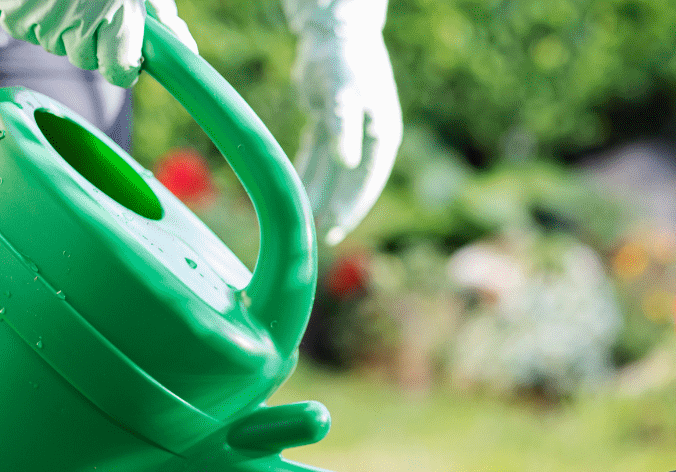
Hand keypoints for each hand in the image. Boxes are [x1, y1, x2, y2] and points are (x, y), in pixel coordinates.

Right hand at [0, 0, 197, 87]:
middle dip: (89, 37)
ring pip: (52, 44)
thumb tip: (188, 48)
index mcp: (118, 16)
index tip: (122, 51)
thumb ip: (164, 18)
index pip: (119, 73)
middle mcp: (80, 23)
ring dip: (58, 24)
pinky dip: (29, 13)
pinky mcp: (13, 12)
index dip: (122, 63)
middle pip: (83, 59)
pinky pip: (21, 28)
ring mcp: (43, 19)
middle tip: (90, 4)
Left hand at [285, 0, 401, 244]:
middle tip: (318, 237)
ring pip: (331, 172)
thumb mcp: (345, 93)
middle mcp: (367, 137)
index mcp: (381, 135)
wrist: (335, 30)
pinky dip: (307, 175)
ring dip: (318, 196)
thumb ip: (344, 128)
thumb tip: (348, 164)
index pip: (367, 180)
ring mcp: (347, 131)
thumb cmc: (344, 60)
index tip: (336, 228)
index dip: (352, 206)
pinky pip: (316, 157)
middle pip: (350, 182)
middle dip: (334, 209)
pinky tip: (294, 193)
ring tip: (303, 223)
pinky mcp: (327, 122)